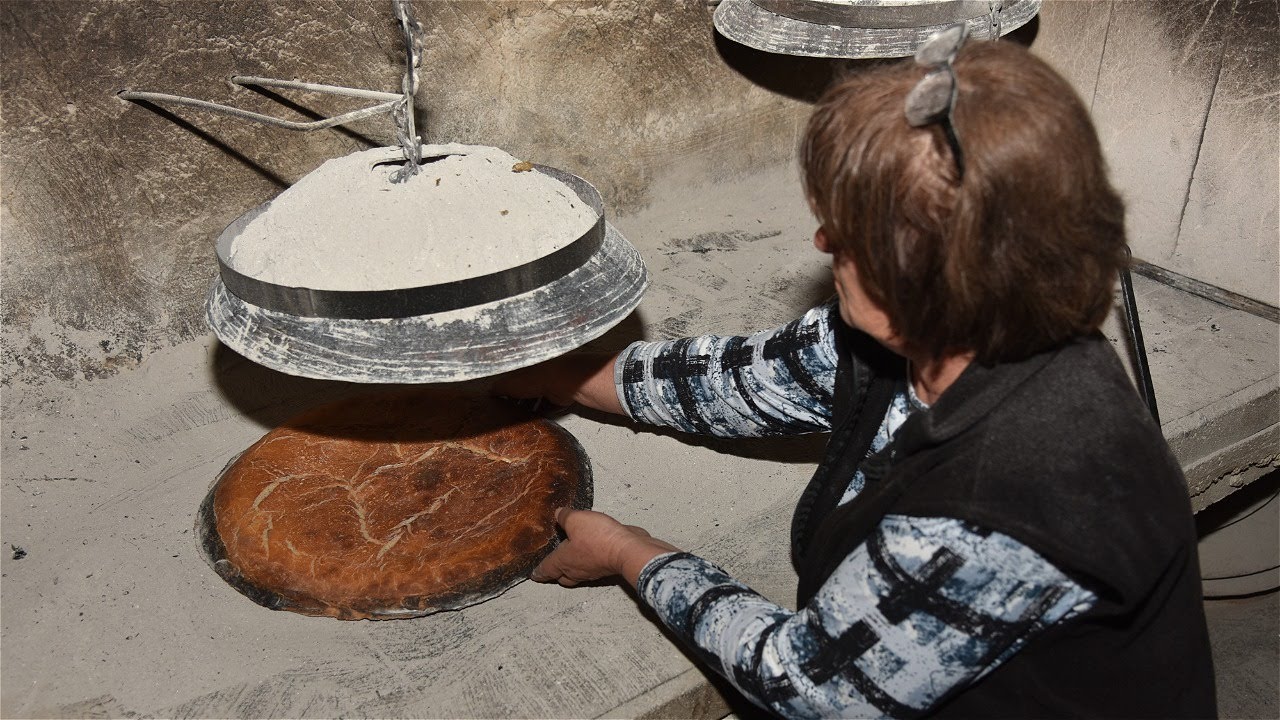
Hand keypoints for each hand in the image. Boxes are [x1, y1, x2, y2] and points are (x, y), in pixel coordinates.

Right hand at [489, 352, 623, 413]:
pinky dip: (543, 413)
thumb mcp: (511, 382)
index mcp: (526, 367)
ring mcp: (551, 385)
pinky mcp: (561, 397)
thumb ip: (499, 387)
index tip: (497, 401)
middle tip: (507, 414)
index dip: (505, 390)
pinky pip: (549, 407)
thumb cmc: (536, 377)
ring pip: (537, 399)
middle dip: (517, 401)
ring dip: (529, 409)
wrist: (565, 381)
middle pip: (525, 390)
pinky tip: (536, 422)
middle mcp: (539, 374)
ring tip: (519, 421)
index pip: (512, 378)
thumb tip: (489, 391)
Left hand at [531, 508, 679, 587]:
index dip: (539, 572)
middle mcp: (577, 570)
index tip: (534, 576)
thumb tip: (559, 514)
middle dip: (557, 574)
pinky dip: (591, 562)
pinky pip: (595, 568)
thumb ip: (565, 516)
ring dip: (574, 569)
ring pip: (579, 574)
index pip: (547, 569)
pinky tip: (594, 552)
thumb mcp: (576, 519)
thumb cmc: (598, 538)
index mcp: (564, 561)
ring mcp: (593, 571)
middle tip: (553, 570)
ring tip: (572, 560)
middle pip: (563, 577)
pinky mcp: (608, 567)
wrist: (627, 549)